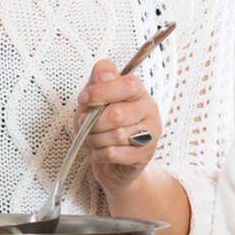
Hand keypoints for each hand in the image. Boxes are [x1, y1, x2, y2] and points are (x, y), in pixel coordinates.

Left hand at [76, 59, 162, 191]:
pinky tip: (101, 152)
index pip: (128, 85)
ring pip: (116, 135)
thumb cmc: (101, 126)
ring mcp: (151, 133)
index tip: (84, 98)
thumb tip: (103, 73)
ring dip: (95, 140)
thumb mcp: (93, 100)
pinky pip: (114, 153)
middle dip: (94, 123)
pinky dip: (100, 154)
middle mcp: (149, 110)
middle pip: (118, 114)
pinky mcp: (145, 154)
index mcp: (138, 92)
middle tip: (87, 125)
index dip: (102, 91)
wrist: (110, 161)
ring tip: (94, 140)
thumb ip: (97, 82)